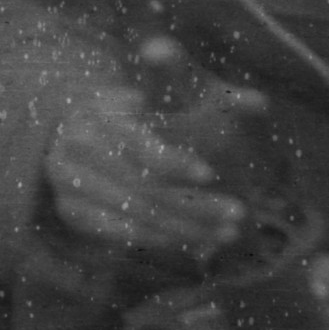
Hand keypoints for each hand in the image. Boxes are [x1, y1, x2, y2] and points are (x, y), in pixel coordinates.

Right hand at [43, 83, 248, 252]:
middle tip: (239, 215)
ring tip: (229, 234)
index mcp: (100, 112)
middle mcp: (77, 149)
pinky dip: (163, 239)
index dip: (174, 161)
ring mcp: (69, 183)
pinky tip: (199, 242)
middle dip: (195, 204)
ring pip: (137, 213)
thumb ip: (214, 94)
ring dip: (187, 228)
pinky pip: (122, 233)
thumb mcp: (168, 87)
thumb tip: (259, 101)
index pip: (138, 145)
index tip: (210, 174)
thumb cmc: (142, 105)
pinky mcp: (73, 211)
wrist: (80, 127)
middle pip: (143, 186)